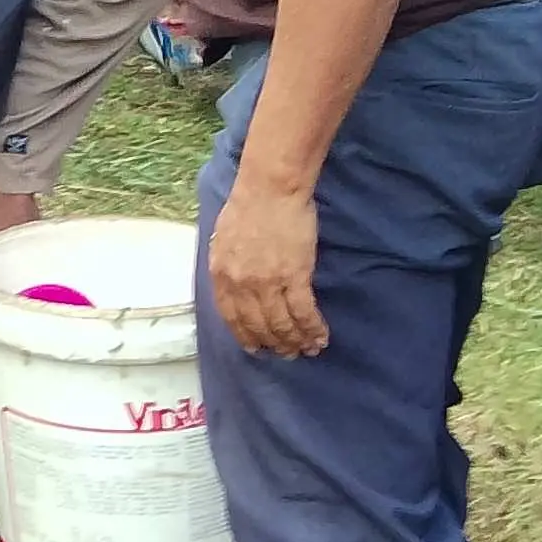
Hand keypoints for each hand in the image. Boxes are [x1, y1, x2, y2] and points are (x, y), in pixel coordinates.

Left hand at [208, 183, 327, 356]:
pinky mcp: (294, 276)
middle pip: (258, 326)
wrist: (271, 188)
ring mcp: (267, 282)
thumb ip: (228, 265)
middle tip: (287, 354)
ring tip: (307, 350)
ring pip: (282, 324)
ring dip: (296, 341)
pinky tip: (320, 337)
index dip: (246, 336)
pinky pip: (303, 312)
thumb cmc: (249, 205)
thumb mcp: (224, 238)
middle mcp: (241, 284)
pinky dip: (313, 328)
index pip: (232, 317)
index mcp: (221, 275)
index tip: (256, 348)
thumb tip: (235, 282)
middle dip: (275, 344)